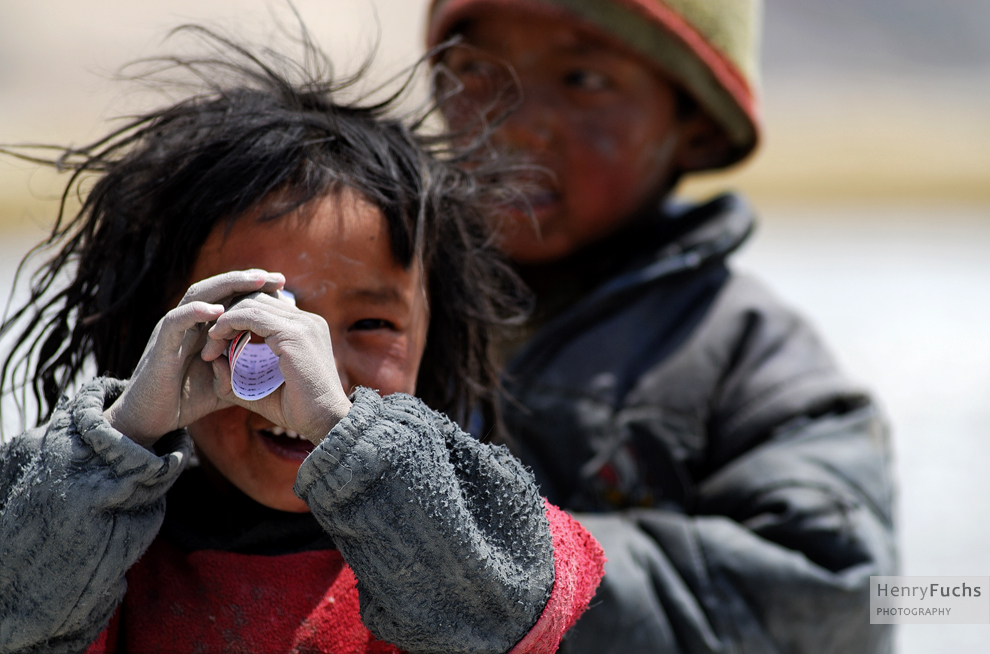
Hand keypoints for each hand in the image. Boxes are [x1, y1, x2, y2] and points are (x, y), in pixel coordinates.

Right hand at [103, 270, 284, 446]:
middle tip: (278, 278)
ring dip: (228, 285)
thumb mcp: (227, 382)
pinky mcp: (161, 345)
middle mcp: (189, 322)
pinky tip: (218, 310)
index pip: (230, 297)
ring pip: (199, 295)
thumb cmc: (187, 399)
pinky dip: (196, 312)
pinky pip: (176, 321)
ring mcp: (174, 330)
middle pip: (218, 289)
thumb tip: (276, 367)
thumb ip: (246, 369)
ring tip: (256, 280)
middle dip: (248, 279)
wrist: (150, 420)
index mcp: (204, 327)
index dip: (255, 289)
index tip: (283, 286)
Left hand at [203, 291, 351, 443]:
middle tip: (210, 343)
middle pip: (256, 298)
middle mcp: (306, 320)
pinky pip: (251, 316)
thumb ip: (238, 374)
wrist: (328, 423)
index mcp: (305, 328)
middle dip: (227, 315)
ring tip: (210, 346)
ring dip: (224, 320)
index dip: (238, 317)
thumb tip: (211, 361)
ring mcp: (302, 324)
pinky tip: (215, 341)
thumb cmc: (298, 410)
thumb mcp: (262, 387)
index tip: (218, 341)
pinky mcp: (293, 334)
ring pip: (251, 303)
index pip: (266, 305)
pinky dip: (228, 323)